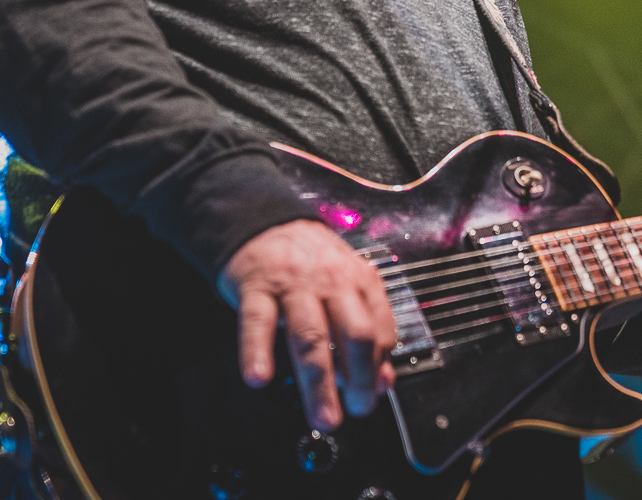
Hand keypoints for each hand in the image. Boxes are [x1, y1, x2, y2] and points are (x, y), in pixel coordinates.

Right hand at [216, 220, 397, 431]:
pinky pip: (258, 322)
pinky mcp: (256, 287)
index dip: (378, 369)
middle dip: (359, 380)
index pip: (380, 331)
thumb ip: (369, 332)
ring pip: (311, 335)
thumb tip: (385, 382)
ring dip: (319, 382)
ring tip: (322, 416)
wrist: (264, 225)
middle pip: (354, 334)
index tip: (371, 398)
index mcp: (359, 282)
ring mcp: (294, 285)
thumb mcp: (347, 288)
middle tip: (355, 412)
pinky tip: (259, 377)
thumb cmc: (309, 264)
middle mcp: (332, 282)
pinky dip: (257, 351)